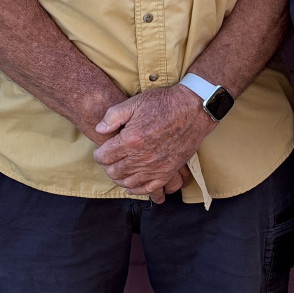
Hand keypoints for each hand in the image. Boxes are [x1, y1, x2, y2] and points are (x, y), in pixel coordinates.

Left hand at [91, 86, 215, 199]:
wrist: (194, 109)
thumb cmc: (164, 103)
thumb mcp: (134, 102)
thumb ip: (112, 117)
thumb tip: (99, 130)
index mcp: (130, 140)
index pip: (104, 157)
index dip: (99, 154)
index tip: (102, 151)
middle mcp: (141, 157)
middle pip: (114, 172)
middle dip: (107, 166)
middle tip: (109, 160)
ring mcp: (155, 167)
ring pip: (128, 183)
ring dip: (119, 178)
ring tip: (119, 171)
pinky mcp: (168, 171)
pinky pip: (149, 189)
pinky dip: (137, 190)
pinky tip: (132, 186)